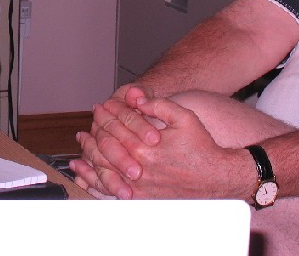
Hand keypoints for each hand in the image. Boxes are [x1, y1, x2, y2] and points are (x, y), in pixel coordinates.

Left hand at [74, 94, 246, 199]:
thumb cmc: (202, 147)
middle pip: (105, 147)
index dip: (107, 113)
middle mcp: (137, 168)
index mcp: (145, 147)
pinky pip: (110, 192)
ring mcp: (137, 187)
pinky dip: (94, 182)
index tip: (101, 106)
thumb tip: (136, 99)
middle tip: (90, 122)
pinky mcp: (140, 199)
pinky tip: (85, 174)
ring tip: (82, 143)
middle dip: (95, 131)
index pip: (116, 126)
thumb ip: (158, 105)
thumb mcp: (184, 117)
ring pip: (103, 170)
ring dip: (88, 155)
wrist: (217, 177)